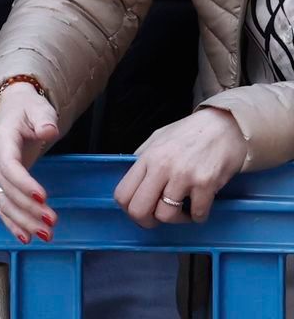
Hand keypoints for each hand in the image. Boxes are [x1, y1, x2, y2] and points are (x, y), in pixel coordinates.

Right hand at [0, 81, 60, 242]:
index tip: (44, 196)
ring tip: (45, 234)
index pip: (9, 166)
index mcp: (2, 140)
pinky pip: (2, 206)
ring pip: (3, 201)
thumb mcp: (38, 109)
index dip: (24, 183)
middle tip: (52, 222)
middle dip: (28, 208)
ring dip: (22, 221)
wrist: (13, 108)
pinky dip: (12, 223)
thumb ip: (43, 120)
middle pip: (7, 188)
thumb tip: (48, 131)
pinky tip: (25, 238)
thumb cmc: (28, 109)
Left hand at [114, 108, 249, 227]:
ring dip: (175, 219)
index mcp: (146, 158)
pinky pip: (197, 214)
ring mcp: (184, 177)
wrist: (225, 126)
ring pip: (166, 216)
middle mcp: (161, 168)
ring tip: (182, 210)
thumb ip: (143, 160)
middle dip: (146, 221)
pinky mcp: (206, 184)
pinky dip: (198, 216)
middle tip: (157, 219)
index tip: (140, 210)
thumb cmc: (190, 133)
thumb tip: (133, 181)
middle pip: (139, 210)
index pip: (122, 194)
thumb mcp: (157, 139)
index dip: (128, 209)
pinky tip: (199, 206)